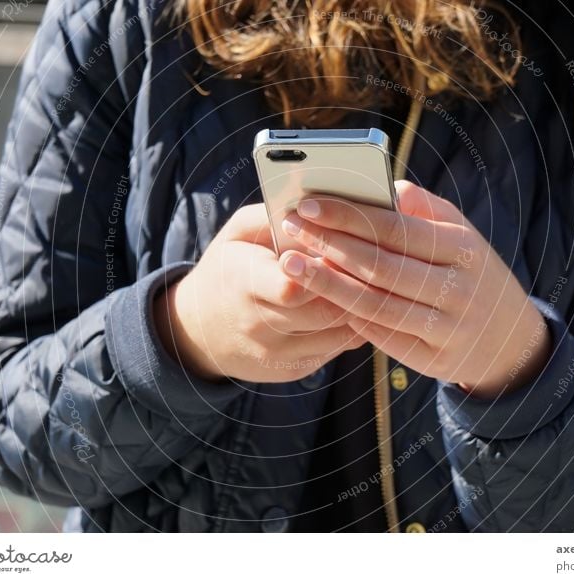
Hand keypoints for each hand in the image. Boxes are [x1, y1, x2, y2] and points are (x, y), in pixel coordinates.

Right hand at [154, 204, 365, 382]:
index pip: (291, 287)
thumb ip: (276, 215)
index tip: (340, 248)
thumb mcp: (237, 233)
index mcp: (242, 284)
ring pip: (340, 332)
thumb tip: (323, 204)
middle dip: (354, 285)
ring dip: (363, 305)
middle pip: (325, 310)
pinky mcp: (295, 369)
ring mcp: (279, 353)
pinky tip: (359, 304)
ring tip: (373, 280)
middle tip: (375, 261)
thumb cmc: (227, 269)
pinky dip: (354, 324)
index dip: (323, 269)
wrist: (199, 331)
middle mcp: (259, 325)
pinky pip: (339, 347)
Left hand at [276, 181, 551, 398]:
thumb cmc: (470, 273)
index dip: (348, 216)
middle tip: (288, 229)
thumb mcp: (461, 235)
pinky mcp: (435, 360)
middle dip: (328, 245)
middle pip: (381, 266)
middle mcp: (458, 288)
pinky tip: (320, 300)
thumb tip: (381, 187)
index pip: (396, 227)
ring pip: (376, 305)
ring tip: (292, 266)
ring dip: (328, 284)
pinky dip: (349, 317)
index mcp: (463, 248)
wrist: (509, 340)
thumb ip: (423, 209)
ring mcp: (448, 328)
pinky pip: (383, 337)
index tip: (308, 204)